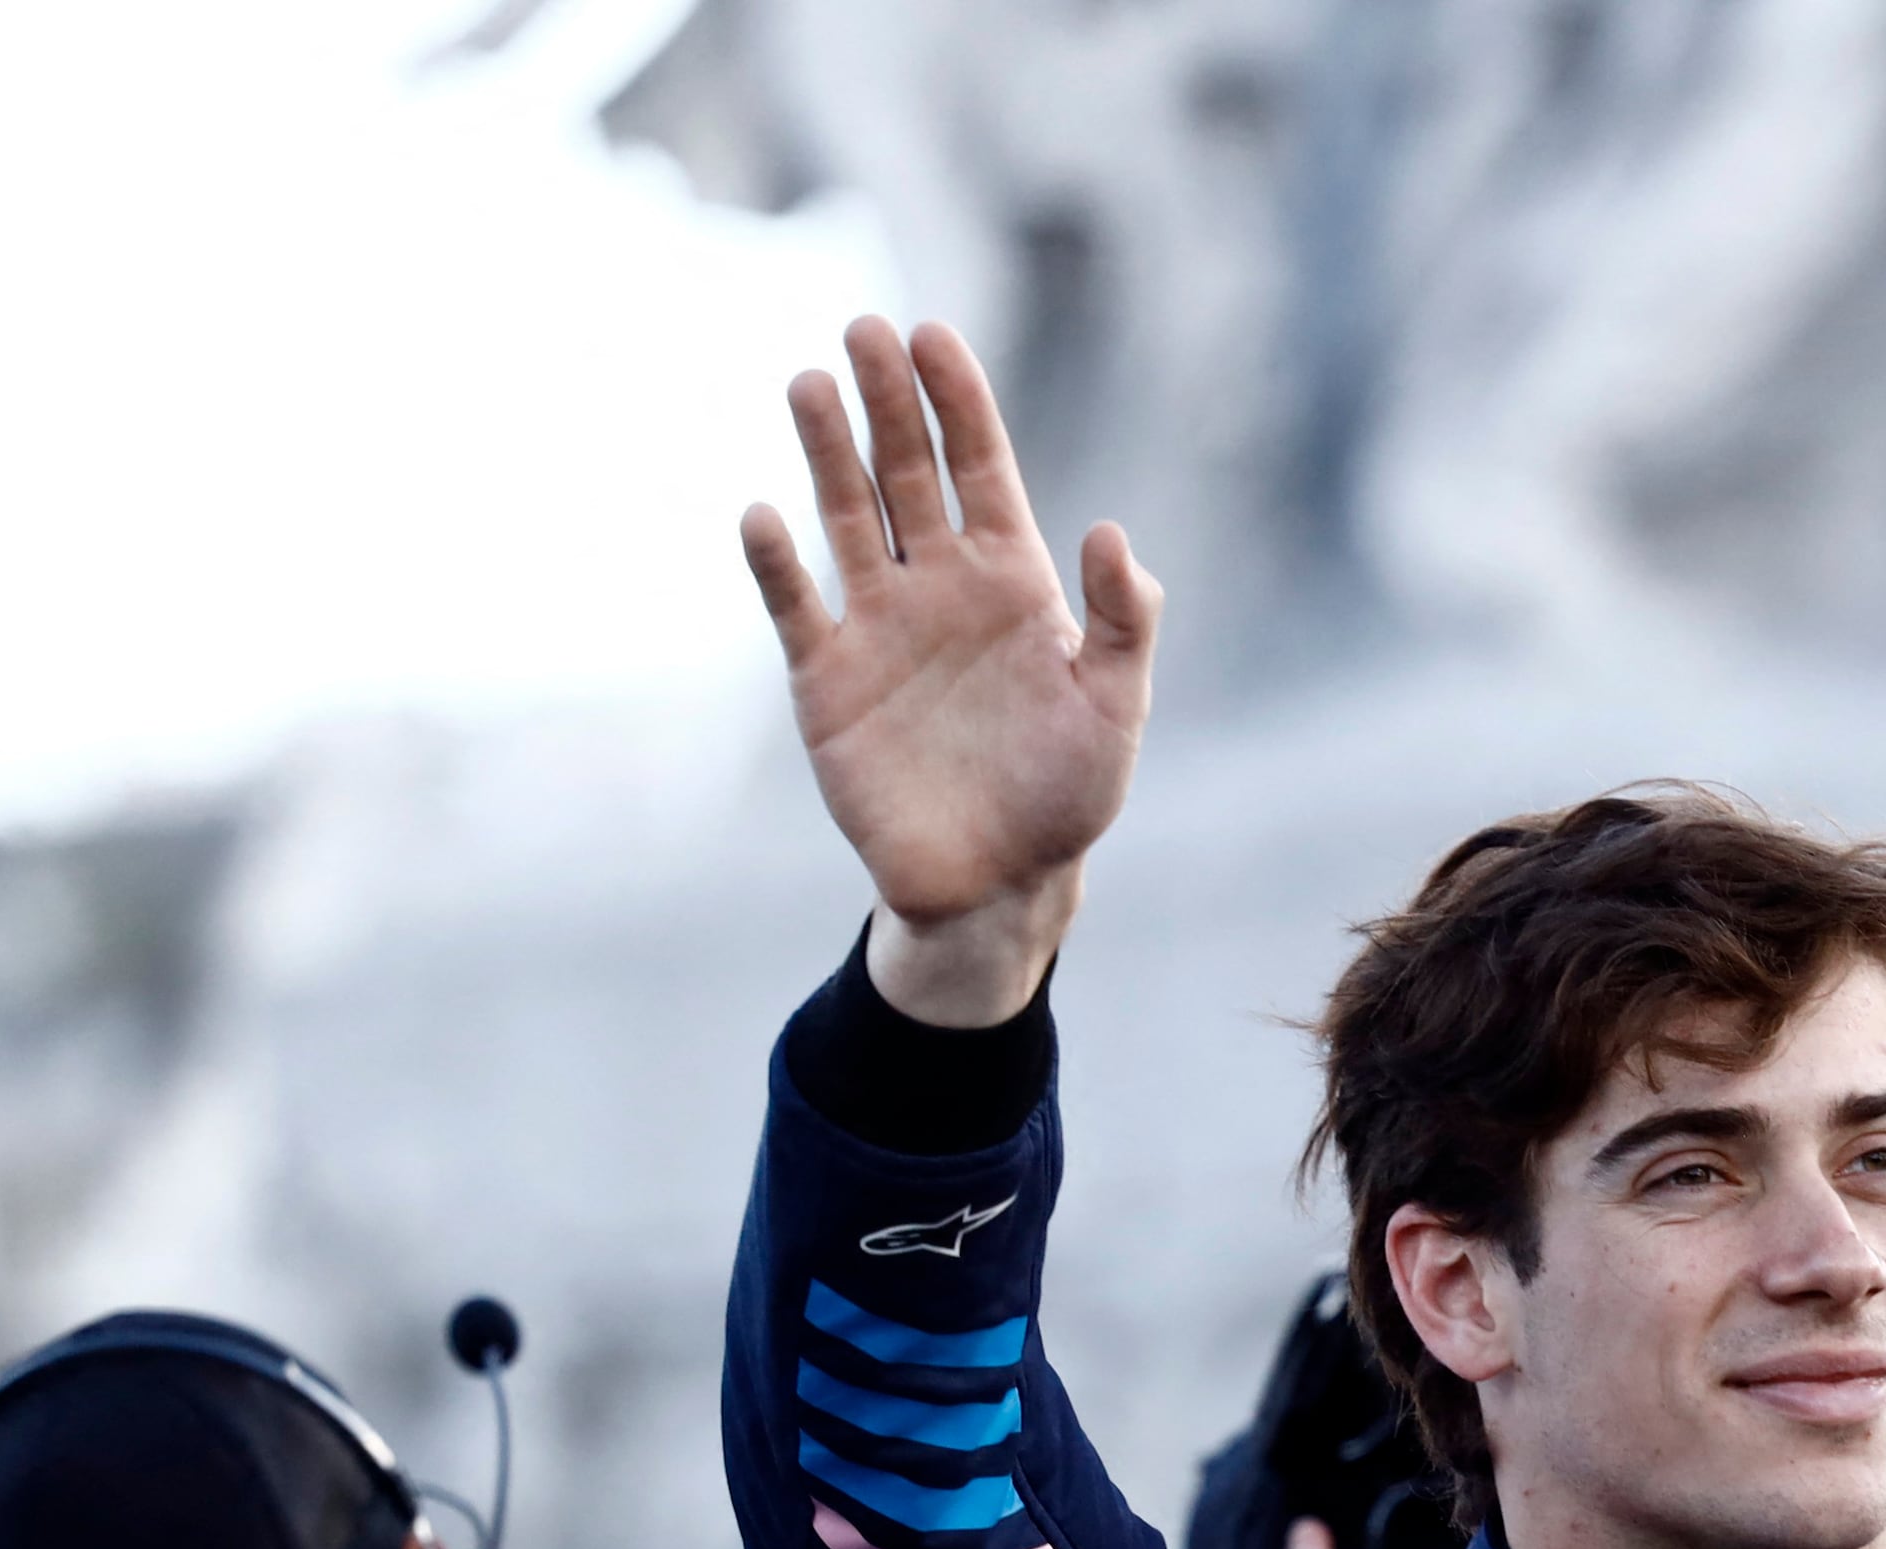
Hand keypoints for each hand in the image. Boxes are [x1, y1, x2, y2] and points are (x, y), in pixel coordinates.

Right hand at [743, 317, 1161, 1030]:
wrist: (998, 882)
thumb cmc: (1067, 793)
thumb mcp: (1115, 708)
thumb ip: (1123, 621)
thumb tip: (1109, 529)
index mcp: (1011, 578)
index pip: (979, 465)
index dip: (957, 400)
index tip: (933, 336)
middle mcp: (939, 585)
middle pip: (907, 471)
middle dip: (887, 401)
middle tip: (863, 329)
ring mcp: (878, 625)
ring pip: (846, 516)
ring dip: (827, 454)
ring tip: (809, 384)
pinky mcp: (826, 677)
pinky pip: (796, 604)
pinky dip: (777, 562)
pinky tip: (763, 514)